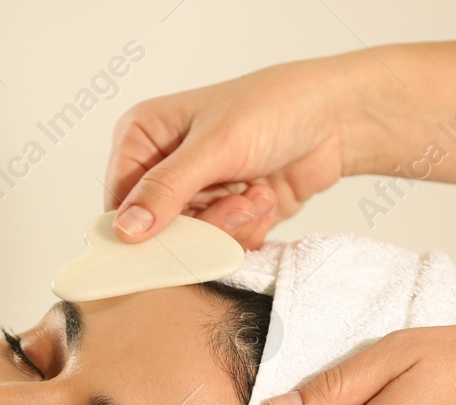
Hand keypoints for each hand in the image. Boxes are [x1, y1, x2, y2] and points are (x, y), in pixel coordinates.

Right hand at [104, 57, 367, 248]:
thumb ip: (167, 190)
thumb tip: (124, 229)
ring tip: (254, 193)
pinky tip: (264, 197)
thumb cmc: (275, 109)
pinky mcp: (224, 213)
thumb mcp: (214, 147)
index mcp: (142, 135)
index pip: (119, 201)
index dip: (143, 228)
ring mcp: (195, 191)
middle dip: (201, 224)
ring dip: (229, 225)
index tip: (175, 240)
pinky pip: (220, 245)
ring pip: (192, 241)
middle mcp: (162, 165)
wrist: (336, 119)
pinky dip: (246, 229)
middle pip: (157, 229)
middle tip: (234, 201)